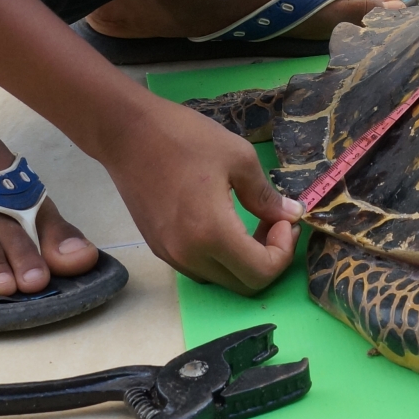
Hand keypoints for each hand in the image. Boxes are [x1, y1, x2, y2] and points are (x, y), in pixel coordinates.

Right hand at [100, 96, 302, 293]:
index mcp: (211, 235)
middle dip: (269, 258)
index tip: (285, 220)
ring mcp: (170, 255)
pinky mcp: (159, 248)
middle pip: (243, 284)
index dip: (284, 252)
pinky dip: (222, 255)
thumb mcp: (239, 158)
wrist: (127, 133)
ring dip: (245, 258)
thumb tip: (291, 215)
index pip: (260, 273)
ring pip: (221, 278)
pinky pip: (200, 266)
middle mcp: (188, 256)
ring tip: (253, 220)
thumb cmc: (186, 138)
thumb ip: (266, 196)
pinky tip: (227, 222)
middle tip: (275, 221)